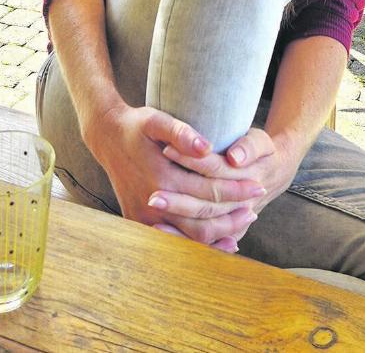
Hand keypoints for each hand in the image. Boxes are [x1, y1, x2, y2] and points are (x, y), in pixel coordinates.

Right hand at [83, 103, 265, 251]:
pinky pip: (174, 242)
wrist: (106, 138)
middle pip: (204, 220)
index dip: (237, 190)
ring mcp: (146, 217)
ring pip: (191, 238)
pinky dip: (198, 244)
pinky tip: (218, 241)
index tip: (258, 185)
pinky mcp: (140, 222)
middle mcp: (154, 203)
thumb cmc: (136, 126)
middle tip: (256, 207)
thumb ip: (181, 133)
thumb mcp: (156, 119)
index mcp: (162, 177)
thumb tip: (207, 147)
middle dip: (234, 215)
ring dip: (220, 232)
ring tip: (242, 222)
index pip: (210, 191)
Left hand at [154, 127, 297, 243]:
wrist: (274, 174)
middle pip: (206, 206)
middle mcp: (243, 205)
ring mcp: (235, 221)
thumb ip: (250, 147)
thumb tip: (234, 158)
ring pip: (204, 229)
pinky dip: (182, 238)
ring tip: (152, 211)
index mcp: (249, 179)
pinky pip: (204, 241)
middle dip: (178, 201)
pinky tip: (158, 231)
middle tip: (152, 195)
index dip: (191, 160)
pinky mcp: (229, 231)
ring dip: (177, 222)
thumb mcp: (261, 142)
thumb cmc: (262, 153)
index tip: (166, 150)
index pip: (215, 171)